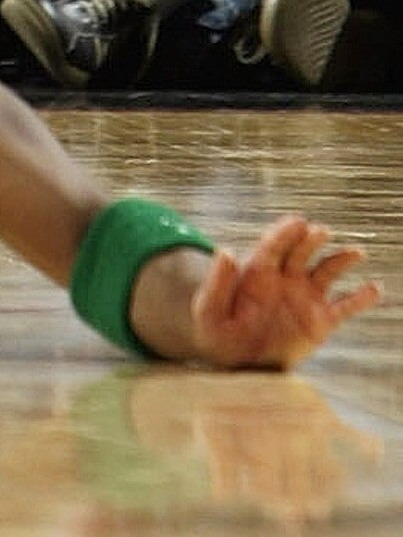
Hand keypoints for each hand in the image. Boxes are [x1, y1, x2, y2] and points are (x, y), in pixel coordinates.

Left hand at [183, 217, 378, 368]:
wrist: (237, 360)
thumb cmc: (217, 331)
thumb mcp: (209, 309)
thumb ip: (217, 282)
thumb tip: (225, 251)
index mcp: (257, 271)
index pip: (273, 245)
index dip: (285, 232)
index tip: (298, 222)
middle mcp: (285, 278)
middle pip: (301, 252)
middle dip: (311, 240)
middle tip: (322, 232)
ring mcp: (304, 297)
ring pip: (326, 272)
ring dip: (340, 260)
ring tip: (357, 252)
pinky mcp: (320, 321)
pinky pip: (344, 307)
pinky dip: (360, 298)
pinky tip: (374, 289)